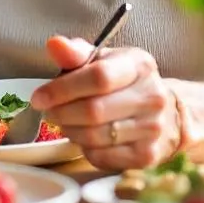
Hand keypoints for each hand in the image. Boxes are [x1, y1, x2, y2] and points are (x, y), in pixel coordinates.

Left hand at [29, 36, 179, 169]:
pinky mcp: (147, 156)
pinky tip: (84, 138)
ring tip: (64, 123)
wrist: (164, 113)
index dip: (63, 89)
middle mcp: (152, 97)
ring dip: (70, 131)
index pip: (98, 77)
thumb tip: (54, 45)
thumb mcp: (102, 60)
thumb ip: (76, 53)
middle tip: (49, 112)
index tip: (39, 97)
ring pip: (96, 137)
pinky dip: (85, 149)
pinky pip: (103, 158)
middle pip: (94, 110)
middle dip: (62, 113)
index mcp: (139, 65)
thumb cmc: (123, 83)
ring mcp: (153, 128)